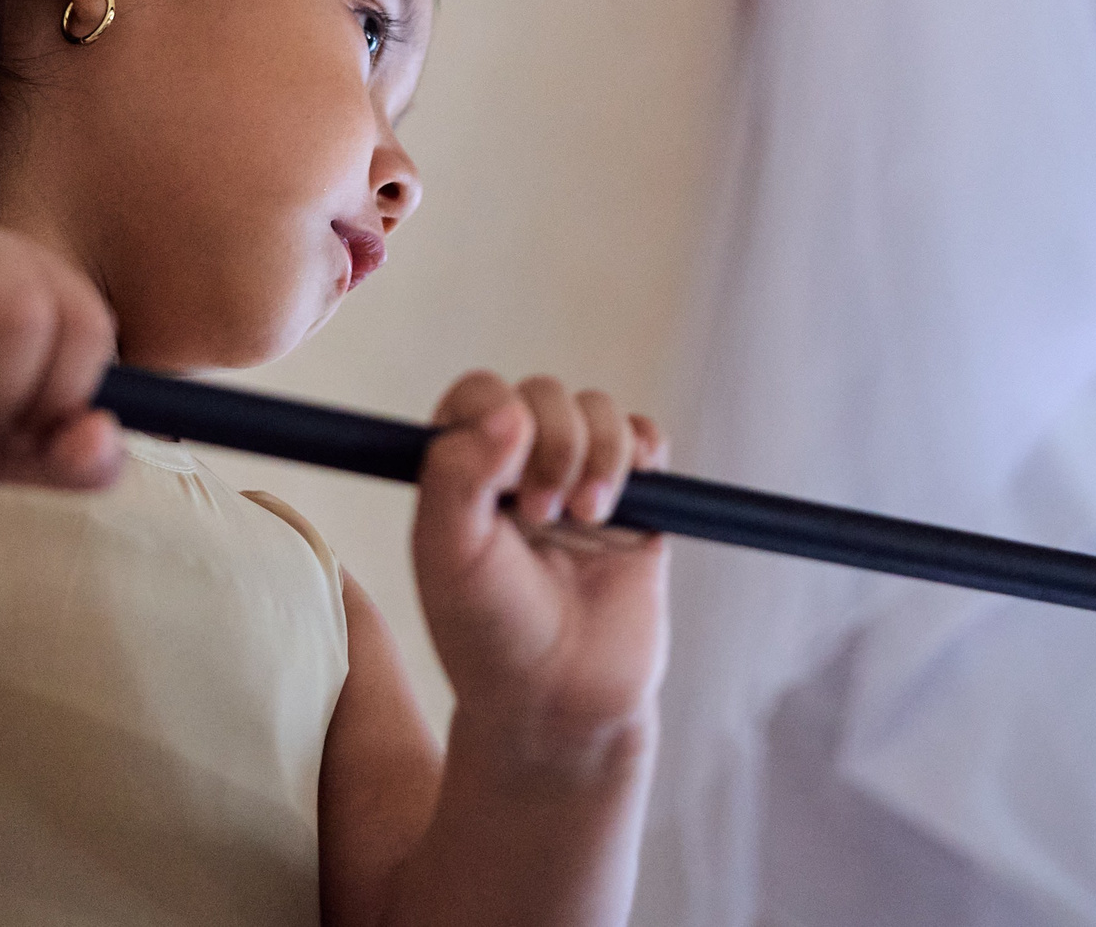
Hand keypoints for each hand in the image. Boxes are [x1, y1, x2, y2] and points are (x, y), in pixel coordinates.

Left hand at [411, 372, 668, 773]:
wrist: (563, 702)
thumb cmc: (489, 635)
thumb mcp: (448, 556)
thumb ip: (456, 474)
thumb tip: (508, 410)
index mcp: (463, 472)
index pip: (479, 395)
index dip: (497, 416)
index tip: (504, 478)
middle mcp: (519, 468)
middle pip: (545, 394)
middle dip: (553, 444)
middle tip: (542, 515)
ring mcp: (579, 481)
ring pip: (599, 409)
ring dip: (600, 454)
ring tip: (588, 518)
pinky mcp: (636, 503)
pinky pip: (647, 438)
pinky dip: (642, 452)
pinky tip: (623, 504)